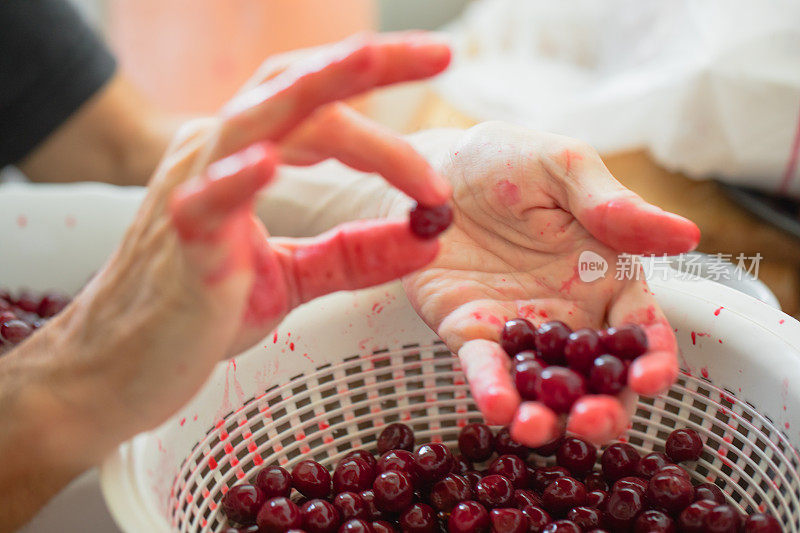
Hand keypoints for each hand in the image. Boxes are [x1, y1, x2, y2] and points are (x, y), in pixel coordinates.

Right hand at [9, 33, 452, 467]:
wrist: (124, 368)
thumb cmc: (200, 310)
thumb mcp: (294, 275)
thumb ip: (355, 254)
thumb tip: (428, 238)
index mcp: (243, 157)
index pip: (316, 103)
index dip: (375, 83)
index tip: (440, 74)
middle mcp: (216, 157)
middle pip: (294, 90)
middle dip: (366, 64)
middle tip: (440, 52)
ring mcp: (193, 194)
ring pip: (253, 123)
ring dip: (318, 93)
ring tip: (370, 61)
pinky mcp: (178, 247)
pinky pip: (204, 203)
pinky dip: (237, 180)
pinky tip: (268, 163)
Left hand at [400, 123, 699, 445]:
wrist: (429, 171)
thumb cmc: (503, 162)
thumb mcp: (561, 168)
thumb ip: (614, 206)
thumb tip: (688, 234)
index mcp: (606, 276)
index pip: (641, 330)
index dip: (653, 360)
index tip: (650, 380)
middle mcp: (569, 313)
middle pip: (598, 380)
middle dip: (603, 410)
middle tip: (591, 421)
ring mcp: (519, 329)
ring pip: (545, 389)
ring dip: (547, 417)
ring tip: (537, 427)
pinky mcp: (470, 333)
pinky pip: (485, 369)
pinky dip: (492, 389)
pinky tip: (497, 406)